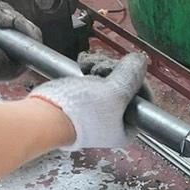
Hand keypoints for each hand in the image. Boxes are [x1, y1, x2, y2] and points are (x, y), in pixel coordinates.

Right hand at [28, 52, 148, 149]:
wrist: (45, 115)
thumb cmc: (81, 112)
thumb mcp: (114, 92)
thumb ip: (131, 76)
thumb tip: (141, 61)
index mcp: (127, 128)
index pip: (144, 100)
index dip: (137, 81)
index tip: (127, 71)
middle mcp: (114, 121)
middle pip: (126, 86)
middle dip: (115, 71)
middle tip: (102, 68)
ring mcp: (98, 110)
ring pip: (109, 79)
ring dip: (100, 66)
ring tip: (88, 66)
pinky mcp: (83, 100)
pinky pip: (94, 79)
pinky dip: (90, 68)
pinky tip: (83, 64)